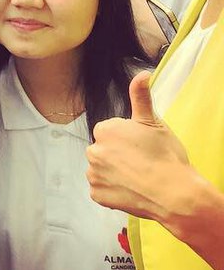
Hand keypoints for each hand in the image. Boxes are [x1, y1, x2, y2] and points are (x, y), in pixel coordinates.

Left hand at [87, 72, 191, 222]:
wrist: (176, 194)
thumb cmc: (166, 157)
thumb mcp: (154, 122)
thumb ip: (141, 96)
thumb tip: (142, 74)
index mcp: (104, 130)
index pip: (109, 131)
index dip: (127, 139)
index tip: (141, 147)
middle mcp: (93, 150)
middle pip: (104, 150)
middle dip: (117, 155)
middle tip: (141, 163)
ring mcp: (93, 174)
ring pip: (101, 170)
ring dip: (113, 173)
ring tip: (138, 178)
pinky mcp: (97, 195)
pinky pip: (101, 190)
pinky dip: (113, 191)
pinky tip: (131, 190)